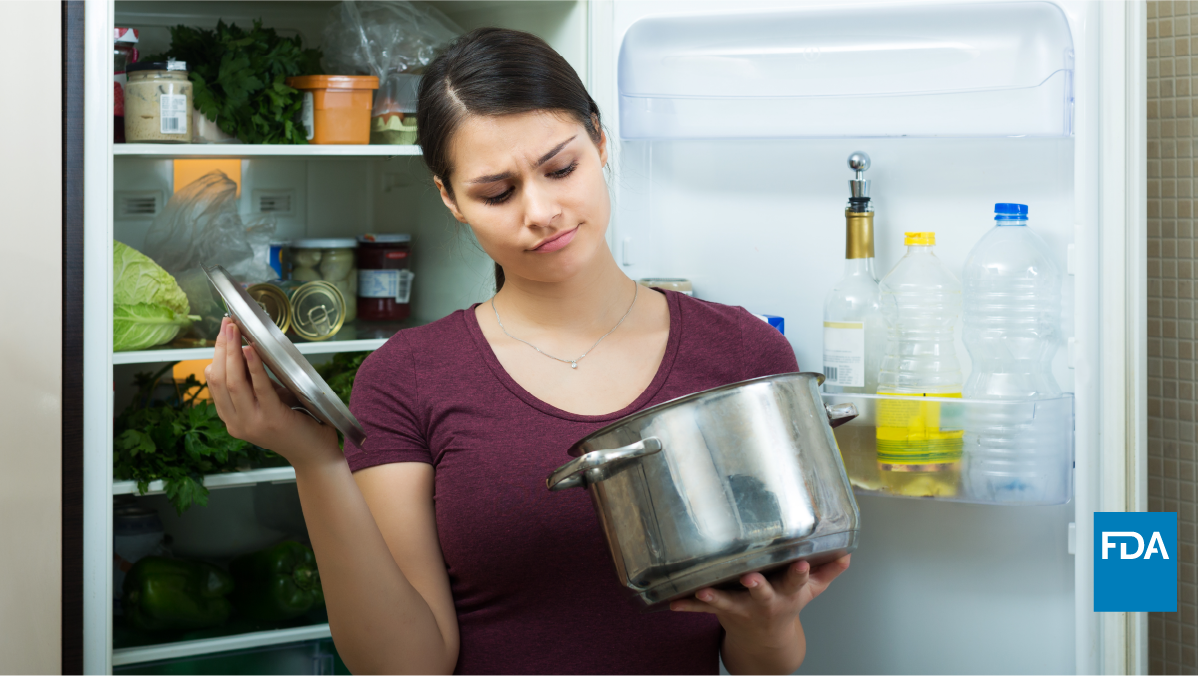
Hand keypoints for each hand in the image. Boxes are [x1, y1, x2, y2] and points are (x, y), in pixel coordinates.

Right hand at [205, 317, 340, 468]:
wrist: (314, 455)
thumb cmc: (295, 426)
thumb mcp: (268, 403)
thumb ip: (254, 385)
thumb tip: (244, 352)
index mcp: (231, 419)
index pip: (214, 383)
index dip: (216, 355)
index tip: (222, 333)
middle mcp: (236, 423)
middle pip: (219, 379)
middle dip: (221, 348)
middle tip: (227, 324)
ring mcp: (251, 423)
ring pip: (233, 382)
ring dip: (233, 352)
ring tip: (236, 330)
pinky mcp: (271, 419)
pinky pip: (260, 387)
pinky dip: (254, 365)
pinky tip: (252, 349)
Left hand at [670, 554, 851, 647]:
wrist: (766, 642)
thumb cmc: (786, 606)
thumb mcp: (810, 592)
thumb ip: (826, 571)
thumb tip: (847, 553)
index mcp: (787, 594)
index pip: (796, 581)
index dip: (800, 572)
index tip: (800, 562)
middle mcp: (764, 603)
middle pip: (762, 593)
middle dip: (757, 586)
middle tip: (750, 577)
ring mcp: (741, 609)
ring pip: (727, 603)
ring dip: (714, 598)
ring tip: (703, 592)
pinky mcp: (721, 612)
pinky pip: (701, 610)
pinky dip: (687, 605)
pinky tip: (672, 601)